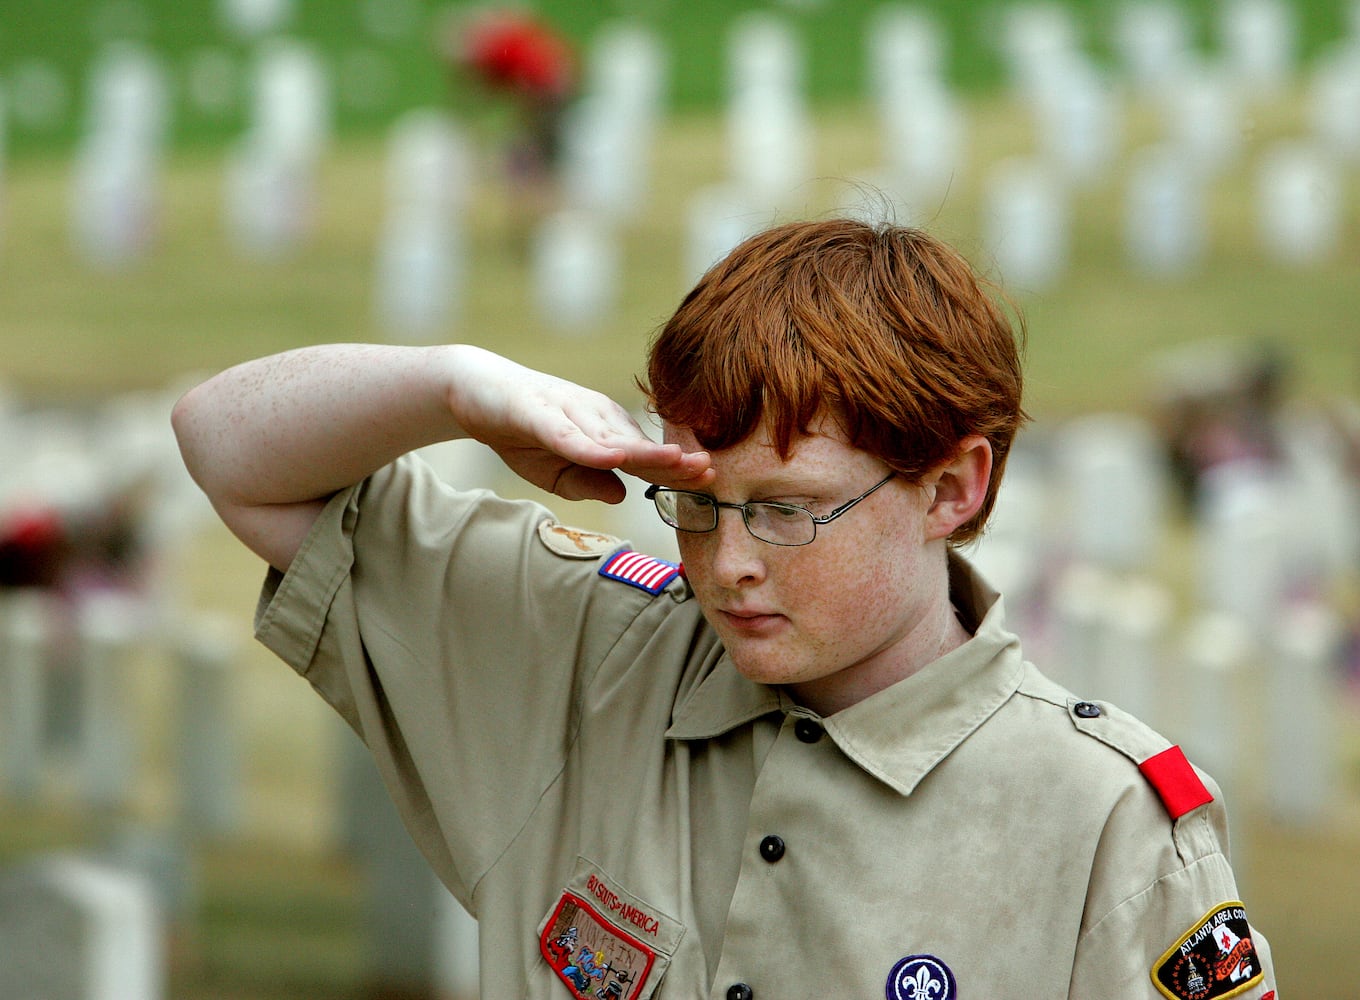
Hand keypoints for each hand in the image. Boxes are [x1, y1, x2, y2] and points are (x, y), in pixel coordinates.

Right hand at [447, 347, 712, 503]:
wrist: (473, 391)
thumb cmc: (520, 431)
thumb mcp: (555, 470)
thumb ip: (588, 483)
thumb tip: (622, 494)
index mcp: (603, 431)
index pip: (644, 458)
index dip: (675, 471)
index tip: (709, 480)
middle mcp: (594, 416)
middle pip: (638, 446)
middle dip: (673, 460)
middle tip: (708, 471)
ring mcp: (567, 412)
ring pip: (610, 438)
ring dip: (644, 451)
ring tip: (677, 462)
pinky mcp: (537, 413)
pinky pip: (567, 434)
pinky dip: (590, 447)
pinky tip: (613, 458)